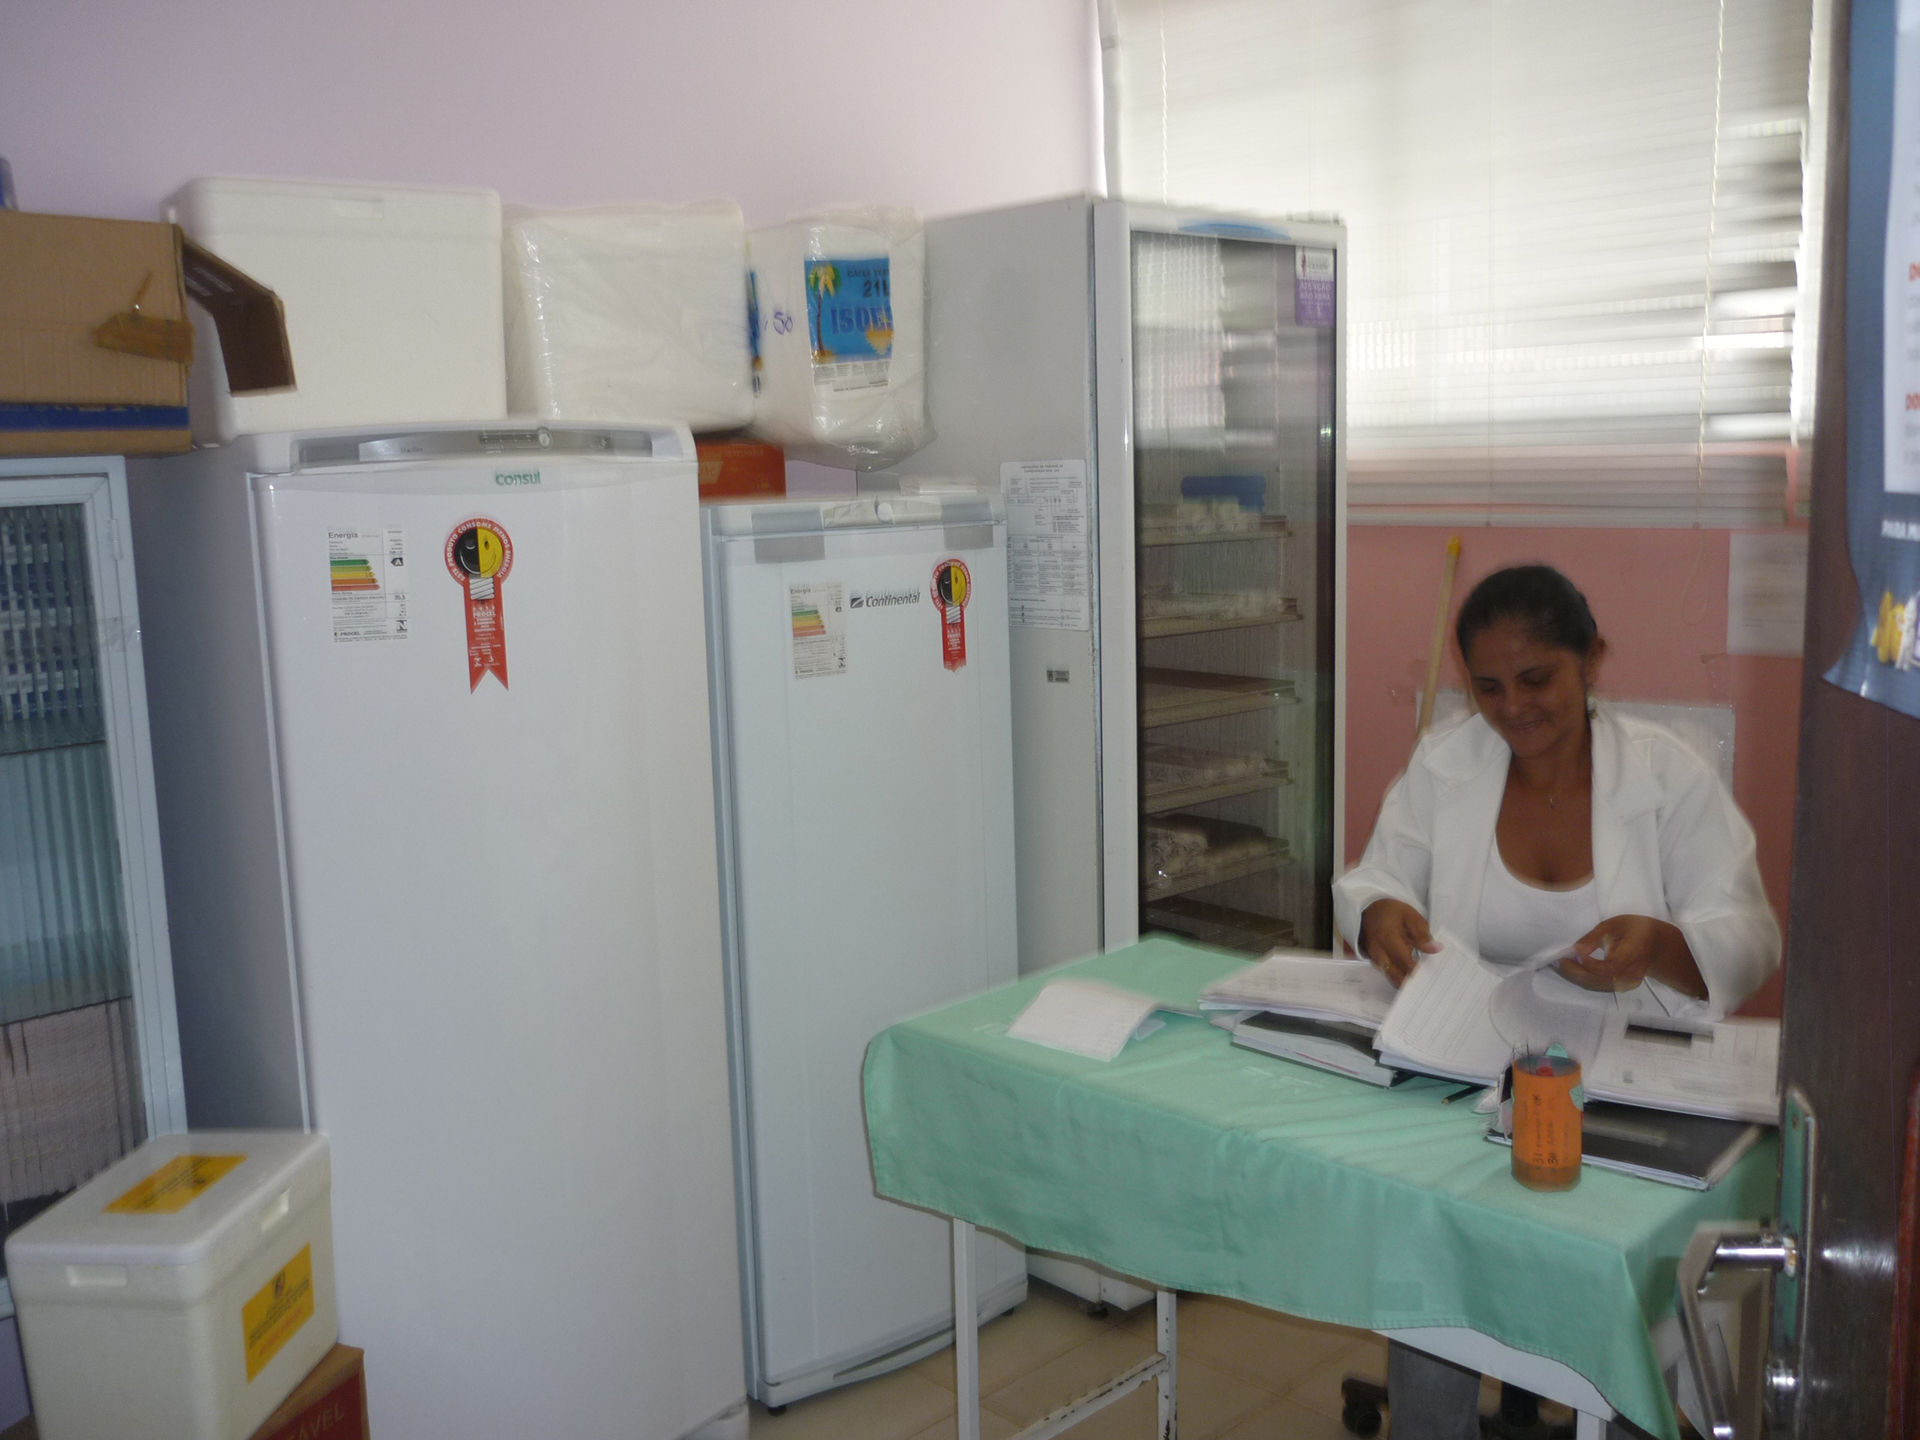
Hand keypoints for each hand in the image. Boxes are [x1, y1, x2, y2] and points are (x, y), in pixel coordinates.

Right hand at [1359, 899, 1440, 987]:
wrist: (1368, 910)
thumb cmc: (1390, 912)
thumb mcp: (1409, 916)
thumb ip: (1422, 934)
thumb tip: (1435, 949)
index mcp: (1388, 937)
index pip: (1403, 960)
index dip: (1416, 971)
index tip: (1429, 978)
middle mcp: (1379, 951)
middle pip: (1395, 975)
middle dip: (1411, 983)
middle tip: (1427, 985)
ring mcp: (1375, 958)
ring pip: (1391, 978)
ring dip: (1405, 982)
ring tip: (1421, 985)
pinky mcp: (1375, 962)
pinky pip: (1388, 975)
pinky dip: (1399, 979)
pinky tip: (1411, 979)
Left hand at [1557, 915, 1706, 998]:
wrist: (1657, 945)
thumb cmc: (1635, 930)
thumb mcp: (1614, 924)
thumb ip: (1593, 937)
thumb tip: (1575, 950)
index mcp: (1633, 953)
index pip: (1610, 967)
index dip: (1590, 965)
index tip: (1573, 955)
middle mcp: (1632, 973)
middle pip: (1601, 980)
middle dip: (1577, 972)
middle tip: (1560, 961)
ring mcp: (1628, 983)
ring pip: (1598, 985)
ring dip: (1578, 977)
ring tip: (1563, 964)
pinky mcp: (1623, 986)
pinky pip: (1600, 986)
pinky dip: (1584, 979)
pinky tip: (1573, 970)